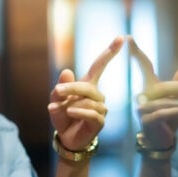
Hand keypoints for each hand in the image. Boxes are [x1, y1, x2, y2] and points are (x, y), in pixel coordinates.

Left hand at [48, 35, 124, 151]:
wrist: (67, 139)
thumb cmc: (63, 117)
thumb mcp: (56, 100)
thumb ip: (60, 88)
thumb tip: (66, 71)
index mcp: (88, 85)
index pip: (100, 65)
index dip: (110, 51)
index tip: (121, 37)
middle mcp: (97, 95)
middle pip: (88, 85)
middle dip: (72, 87)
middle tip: (58, 90)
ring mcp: (101, 108)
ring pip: (88, 100)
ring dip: (71, 104)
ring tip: (61, 110)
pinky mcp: (100, 121)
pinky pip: (92, 113)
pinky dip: (79, 111)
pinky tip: (70, 112)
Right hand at [129, 37, 177, 149]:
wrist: (162, 141)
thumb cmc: (169, 119)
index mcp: (150, 87)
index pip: (144, 67)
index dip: (136, 53)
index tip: (129, 38)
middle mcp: (143, 95)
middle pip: (162, 86)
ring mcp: (142, 109)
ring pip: (163, 100)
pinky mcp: (146, 121)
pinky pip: (162, 113)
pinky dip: (176, 111)